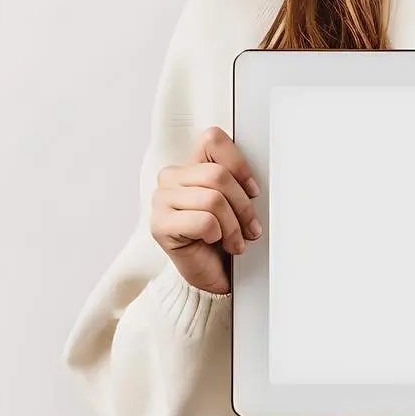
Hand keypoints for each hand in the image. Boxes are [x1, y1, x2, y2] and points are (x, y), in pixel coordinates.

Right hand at [150, 127, 261, 294]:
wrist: (212, 276)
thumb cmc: (223, 239)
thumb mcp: (236, 204)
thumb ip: (237, 182)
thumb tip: (254, 181)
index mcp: (190, 167)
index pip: (212, 139)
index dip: (239, 165)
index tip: (252, 191)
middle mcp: (171, 178)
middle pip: (218, 174)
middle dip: (242, 205)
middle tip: (250, 227)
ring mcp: (161, 200)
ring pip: (213, 199)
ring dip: (233, 226)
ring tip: (235, 240)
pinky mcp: (160, 225)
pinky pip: (204, 221)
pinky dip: (218, 235)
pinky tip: (214, 243)